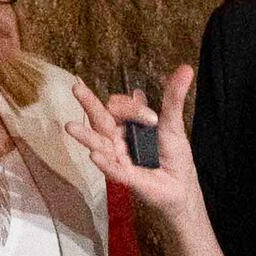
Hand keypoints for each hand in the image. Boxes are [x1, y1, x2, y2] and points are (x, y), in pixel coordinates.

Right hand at [64, 66, 204, 222]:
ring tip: (70, 127)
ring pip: (99, 144)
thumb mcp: (173, 124)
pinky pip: (112, 169)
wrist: (182, 186)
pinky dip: (104, 163)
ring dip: (85, 136)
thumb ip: (173, 98)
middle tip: (76, 88)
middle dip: (88, 103)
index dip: (131, 107)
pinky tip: (94, 155)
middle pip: (100, 118)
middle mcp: (117, 138)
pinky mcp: (125, 178)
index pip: (118, 106)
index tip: (152, 118)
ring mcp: (118, 157)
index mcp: (126, 123)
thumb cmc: (174, 154)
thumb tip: (186, 69)